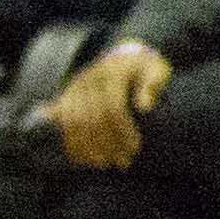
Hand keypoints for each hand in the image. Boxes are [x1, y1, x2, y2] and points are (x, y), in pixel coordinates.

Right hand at [54, 40, 173, 168]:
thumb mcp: (156, 69)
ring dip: (88, 147)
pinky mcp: (66, 95)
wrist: (122, 55)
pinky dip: (70, 142)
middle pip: (93, 118)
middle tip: (122, 162)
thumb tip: (145, 106)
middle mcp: (89, 80)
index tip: (134, 149)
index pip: (113, 108)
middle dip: (107, 144)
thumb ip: (153, 84)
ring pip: (74, 123)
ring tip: (104, 164)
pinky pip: (63, 122)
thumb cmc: (143, 67)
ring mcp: (74, 87)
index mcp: (112, 74)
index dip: (123, 131)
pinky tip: (82, 158)